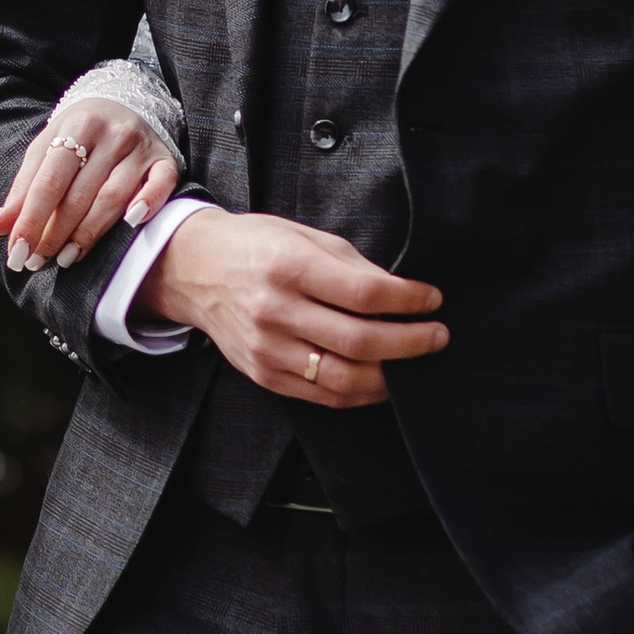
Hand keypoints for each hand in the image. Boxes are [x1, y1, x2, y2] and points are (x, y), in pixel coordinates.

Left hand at [0, 97, 181, 272]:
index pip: (48, 182)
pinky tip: (130, 226)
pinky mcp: (166, 160)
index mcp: (75, 125)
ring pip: (114, 198)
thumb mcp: (46, 150)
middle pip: (79, 195)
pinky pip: (161, 185)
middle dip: (55, 234)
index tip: (17, 254)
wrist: (124, 103)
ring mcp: (140, 146)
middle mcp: (110, 133)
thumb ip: (23, 189)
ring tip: (67, 258)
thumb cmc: (77, 136)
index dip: (31, 221)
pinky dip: (147, 204)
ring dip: (88, 234)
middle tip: (39, 261)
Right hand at [146, 207, 445, 404]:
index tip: (432, 299)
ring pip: (344, 378)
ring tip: (413, 362)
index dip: (409, 300)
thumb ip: (352, 266)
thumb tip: (403, 294)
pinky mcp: (264, 374)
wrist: (195, 270)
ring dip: (391, 375)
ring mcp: (268, 348)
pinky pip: (322, 396)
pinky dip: (360, 392)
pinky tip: (380, 379)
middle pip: (360, 340)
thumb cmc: (255, 246)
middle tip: (438, 336)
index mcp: (289, 267)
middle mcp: (275, 311)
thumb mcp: (304, 237)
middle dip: (411, 341)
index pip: (365, 293)